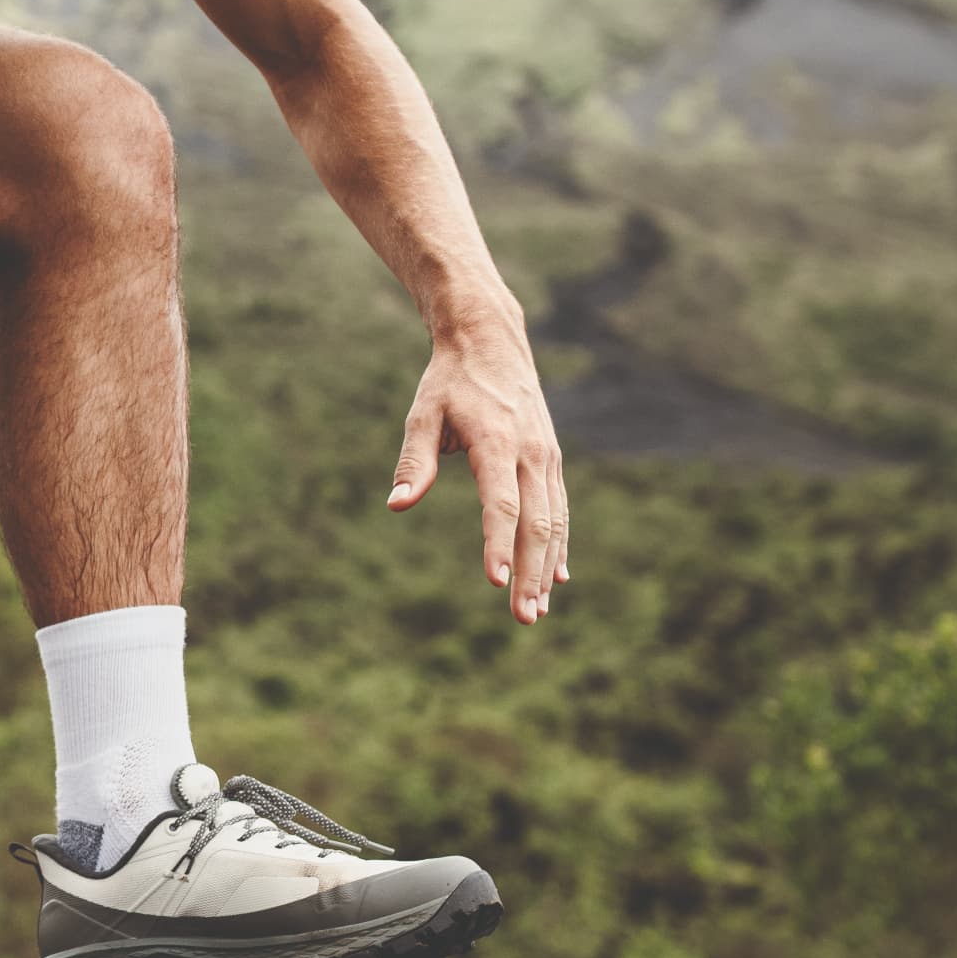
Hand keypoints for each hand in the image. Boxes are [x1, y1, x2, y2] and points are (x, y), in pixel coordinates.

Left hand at [387, 321, 569, 623]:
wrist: (490, 340)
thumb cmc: (449, 381)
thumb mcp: (422, 413)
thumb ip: (414, 461)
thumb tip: (397, 504)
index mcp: (496, 442)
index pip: (501, 503)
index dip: (498, 544)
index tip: (495, 582)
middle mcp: (530, 452)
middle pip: (536, 522)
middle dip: (530, 574)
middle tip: (523, 618)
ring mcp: (545, 457)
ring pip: (553, 521)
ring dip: (546, 568)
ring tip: (537, 610)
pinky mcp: (550, 459)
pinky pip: (559, 508)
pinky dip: (559, 544)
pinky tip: (557, 577)